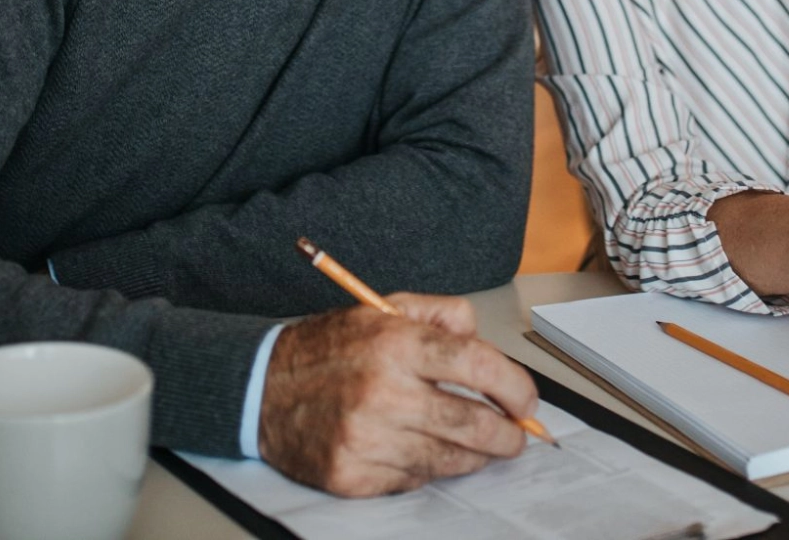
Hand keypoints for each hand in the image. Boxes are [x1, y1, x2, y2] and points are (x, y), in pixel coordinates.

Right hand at [257, 293, 539, 495]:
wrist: (260, 389)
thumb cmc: (330, 349)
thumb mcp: (385, 309)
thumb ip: (441, 314)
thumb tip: (484, 341)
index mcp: (395, 343)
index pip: (477, 365)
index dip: (515, 387)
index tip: (527, 402)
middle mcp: (382, 392)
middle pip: (471, 423)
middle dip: (507, 435)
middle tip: (517, 436)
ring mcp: (366, 439)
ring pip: (447, 459)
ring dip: (474, 457)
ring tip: (483, 447)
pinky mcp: (351, 475)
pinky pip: (412, 480)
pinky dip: (428, 469)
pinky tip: (427, 452)